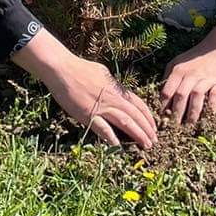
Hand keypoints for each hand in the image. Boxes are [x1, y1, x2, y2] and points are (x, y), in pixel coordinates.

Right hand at [29, 42, 156, 147]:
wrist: (61, 69)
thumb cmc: (80, 68)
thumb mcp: (103, 72)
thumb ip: (113, 84)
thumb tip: (119, 90)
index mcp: (116, 88)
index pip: (138, 104)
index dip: (148, 117)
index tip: (154, 127)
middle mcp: (113, 98)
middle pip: (136, 115)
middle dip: (148, 129)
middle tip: (154, 141)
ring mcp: (101, 107)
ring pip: (126, 122)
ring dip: (138, 134)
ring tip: (146, 145)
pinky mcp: (88, 115)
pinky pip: (103, 128)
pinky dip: (112, 138)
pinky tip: (119, 147)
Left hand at [162, 44, 215, 126]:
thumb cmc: (194, 61)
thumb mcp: (177, 64)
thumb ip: (168, 79)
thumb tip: (160, 100)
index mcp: (178, 71)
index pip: (167, 91)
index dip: (163, 107)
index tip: (162, 119)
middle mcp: (191, 74)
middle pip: (181, 96)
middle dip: (176, 113)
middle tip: (174, 128)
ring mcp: (206, 78)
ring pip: (196, 97)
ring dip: (192, 113)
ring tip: (189, 125)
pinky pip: (214, 97)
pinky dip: (210, 108)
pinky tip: (206, 117)